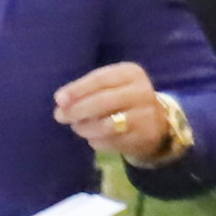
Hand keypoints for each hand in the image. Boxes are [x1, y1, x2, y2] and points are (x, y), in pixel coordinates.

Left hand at [53, 62, 185, 163]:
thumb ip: (84, 91)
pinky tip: (94, 138)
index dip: (77, 89)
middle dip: (77, 110)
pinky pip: (111, 142)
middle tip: (60, 116)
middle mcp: (142, 92)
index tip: (59, 99)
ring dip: (85, 128)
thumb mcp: (107, 86)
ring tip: (77, 127)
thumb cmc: (121, 99)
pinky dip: (96, 141)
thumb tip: (61, 101)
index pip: (100, 79)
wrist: (156, 122)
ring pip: (106, 125)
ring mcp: (146, 116)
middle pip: (103, 102)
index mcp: (130, 73)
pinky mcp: (145, 137)